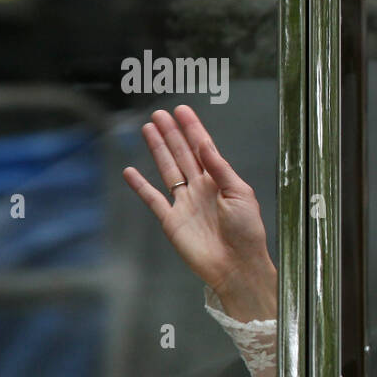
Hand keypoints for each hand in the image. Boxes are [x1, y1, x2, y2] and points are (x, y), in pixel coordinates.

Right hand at [122, 105, 276, 321]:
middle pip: (183, 155)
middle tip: (159, 114)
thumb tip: (205, 144)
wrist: (237, 266)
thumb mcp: (241, 195)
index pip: (203, 149)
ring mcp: (184, 204)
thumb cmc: (247, 232)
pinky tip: (130, 171)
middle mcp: (201, 189)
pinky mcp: (172, 221)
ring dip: (158, 150)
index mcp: (220, 181)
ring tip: (148, 129)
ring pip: (168, 170)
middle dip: (172, 134)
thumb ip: (221, 169)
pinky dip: (140, 186)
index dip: (193, 129)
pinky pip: (152, 199)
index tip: (182, 110)